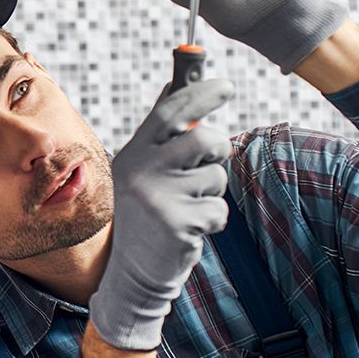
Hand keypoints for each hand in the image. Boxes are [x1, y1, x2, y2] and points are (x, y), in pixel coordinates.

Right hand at [89, 79, 233, 350]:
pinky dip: (213, 220)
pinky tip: (189, 230)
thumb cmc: (145, 214)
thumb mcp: (141, 169)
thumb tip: (175, 84)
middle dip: (219, 149)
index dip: (200, 93)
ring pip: (217, 177)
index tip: (226, 87)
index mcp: (134, 152)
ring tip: (188, 207)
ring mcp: (159, 197)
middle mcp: (142, 170)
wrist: (131, 272)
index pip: (170, 112)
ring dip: (212, 192)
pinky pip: (219, 209)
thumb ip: (159, 133)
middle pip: (204, 139)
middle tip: (212, 160)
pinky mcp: (178, 223)